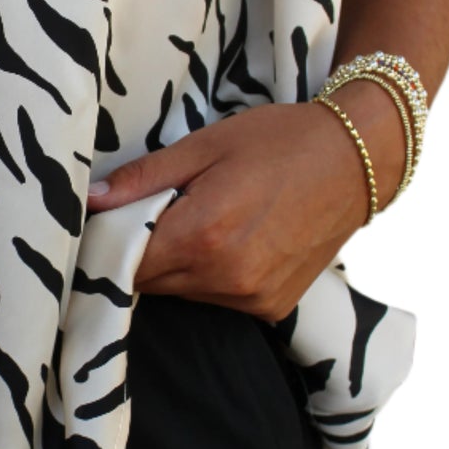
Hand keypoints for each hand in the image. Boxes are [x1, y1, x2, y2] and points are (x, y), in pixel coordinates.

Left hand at [87, 99, 382, 319]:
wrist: (356, 160)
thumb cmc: (279, 141)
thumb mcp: (204, 145)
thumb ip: (144, 178)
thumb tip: (92, 200)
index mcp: (202, 235)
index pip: (124, 264)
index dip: (109, 245)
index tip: (107, 224)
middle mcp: (225, 277)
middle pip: (149, 284)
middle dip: (141, 254)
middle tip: (156, 214)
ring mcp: (251, 297)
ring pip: (182, 294)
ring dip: (176, 267)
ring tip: (201, 222)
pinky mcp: (271, 307)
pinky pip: (217, 299)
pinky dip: (211, 277)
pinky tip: (232, 240)